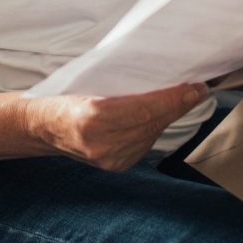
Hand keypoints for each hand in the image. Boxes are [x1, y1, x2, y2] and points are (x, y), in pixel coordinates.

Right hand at [23, 82, 207, 171]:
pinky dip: (156, 127)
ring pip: (152, 133)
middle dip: (178, 104)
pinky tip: (162, 114)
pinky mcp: (116, 166)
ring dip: (170, 115)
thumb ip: (123, 84)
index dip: (173, 99)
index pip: (144, 109)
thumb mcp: (88, 82)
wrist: (43, 128)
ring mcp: (110, 159)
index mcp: (91, 118)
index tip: (196, 87)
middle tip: (199, 88)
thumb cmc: (65, 97)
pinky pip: (145, 143)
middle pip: (152, 122)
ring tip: (186, 96)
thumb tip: (162, 76)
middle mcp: (102, 144)